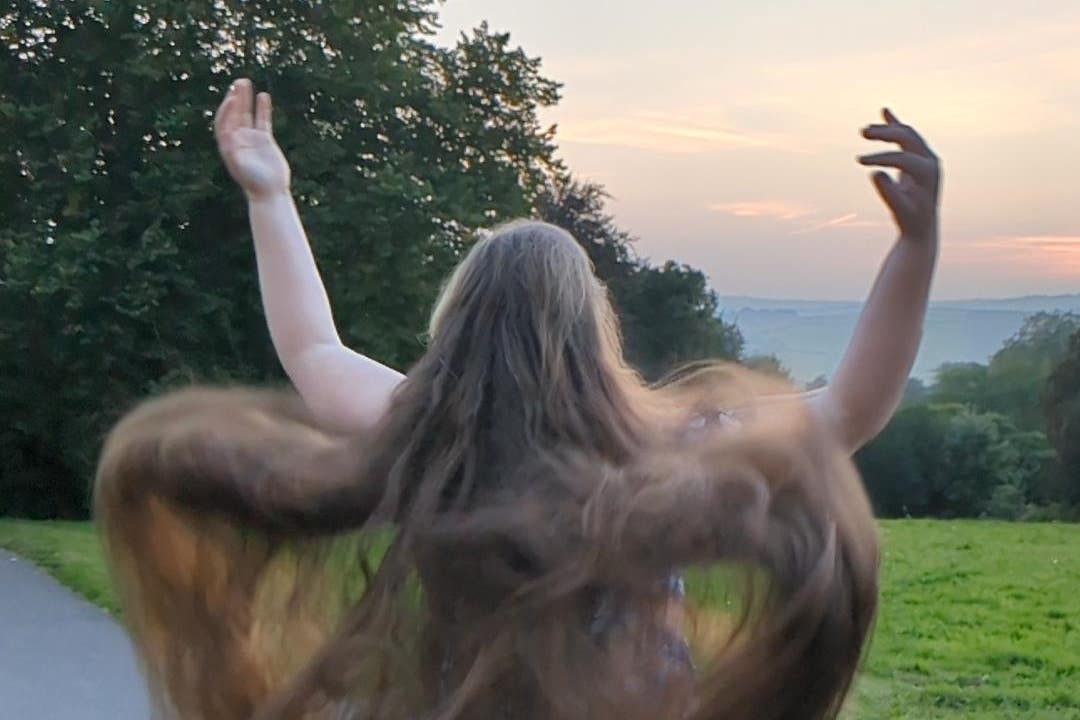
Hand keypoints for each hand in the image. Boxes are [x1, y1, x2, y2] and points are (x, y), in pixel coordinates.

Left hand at [214, 78, 289, 200]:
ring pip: (246, 113)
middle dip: (234, 98)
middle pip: (233, 113)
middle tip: (238, 82)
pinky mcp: (265, 140)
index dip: (226, 109)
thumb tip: (229, 134)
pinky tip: (263, 96)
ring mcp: (251, 138)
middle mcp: (237, 139)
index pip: (223, 121)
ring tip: (246, 82)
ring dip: (245, 98)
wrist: (269, 192)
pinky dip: (262, 108)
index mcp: (228, 144)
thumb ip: (233, 149)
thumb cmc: (253, 181)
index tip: (232, 99)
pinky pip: (262, 120)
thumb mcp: (240, 165)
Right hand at [859, 109, 939, 240]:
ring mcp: (927, 157)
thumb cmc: (909, 219)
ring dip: (886, 129)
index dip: (880, 158)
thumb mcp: (898, 209)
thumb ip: (889, 192)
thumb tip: (876, 173)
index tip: (860, 161)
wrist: (922, 225)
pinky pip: (907, 137)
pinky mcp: (920, 158)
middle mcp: (931, 160)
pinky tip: (885, 112)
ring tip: (865, 131)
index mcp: (928, 172)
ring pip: (906, 134)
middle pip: (907, 138)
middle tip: (863, 133)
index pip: (902, 157)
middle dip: (885, 134)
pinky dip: (895, 125)